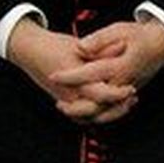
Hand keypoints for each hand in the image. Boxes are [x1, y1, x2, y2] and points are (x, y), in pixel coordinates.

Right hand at [6, 18, 138, 124]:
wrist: (31, 51)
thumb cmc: (55, 46)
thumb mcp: (79, 45)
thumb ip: (102, 49)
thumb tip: (123, 46)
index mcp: (74, 78)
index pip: (100, 94)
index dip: (118, 94)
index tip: (131, 89)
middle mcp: (69, 93)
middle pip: (97, 111)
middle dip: (117, 108)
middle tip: (132, 97)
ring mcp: (66, 101)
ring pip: (90, 118)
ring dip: (110, 113)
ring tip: (127, 103)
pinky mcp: (65, 103)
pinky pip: (82, 117)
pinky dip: (97, 115)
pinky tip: (112, 107)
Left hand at [48, 20, 163, 125]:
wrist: (162, 45)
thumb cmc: (139, 36)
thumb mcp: (119, 30)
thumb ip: (99, 40)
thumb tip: (80, 47)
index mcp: (120, 66)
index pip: (90, 75)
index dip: (70, 77)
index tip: (53, 75)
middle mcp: (123, 83)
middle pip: (97, 104)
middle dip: (75, 108)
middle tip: (59, 103)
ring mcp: (127, 91)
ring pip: (104, 113)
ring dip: (84, 115)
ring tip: (67, 109)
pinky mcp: (128, 95)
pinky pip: (111, 111)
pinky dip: (96, 115)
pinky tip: (82, 111)